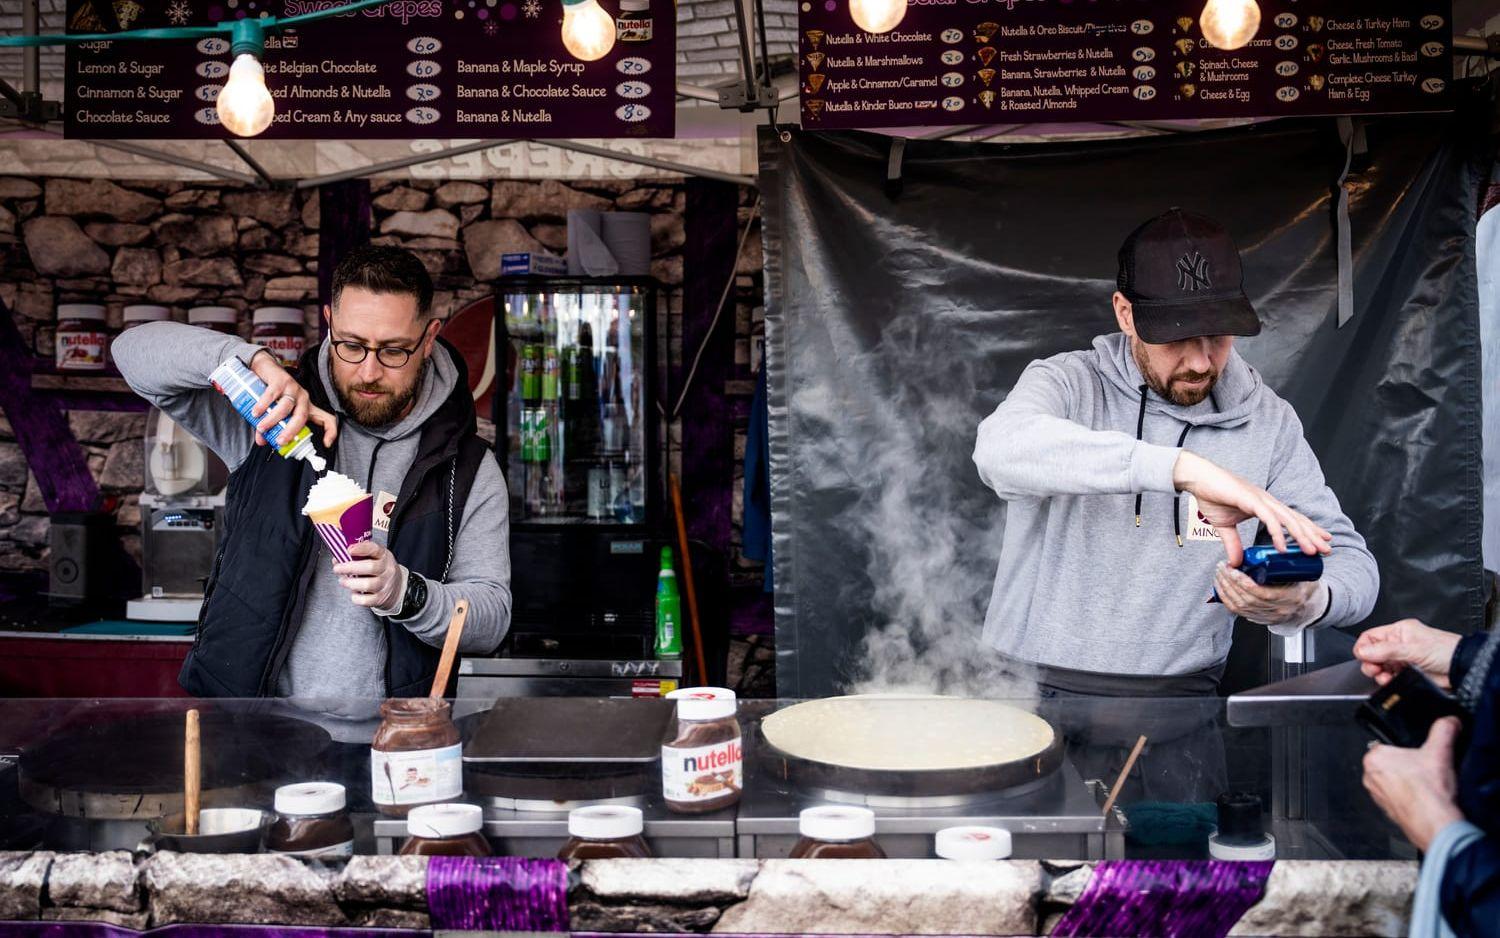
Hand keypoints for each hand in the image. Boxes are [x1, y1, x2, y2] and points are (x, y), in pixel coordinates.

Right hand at [248, 350, 336, 448]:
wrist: (266, 369)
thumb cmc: (274, 392)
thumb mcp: (275, 410)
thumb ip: (270, 427)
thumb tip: (261, 441)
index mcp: (307, 407)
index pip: (327, 419)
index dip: (331, 431)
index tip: (326, 444)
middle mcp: (303, 398)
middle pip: (301, 417)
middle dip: (290, 431)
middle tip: (279, 441)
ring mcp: (293, 388)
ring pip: (285, 408)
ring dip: (272, 420)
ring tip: (261, 427)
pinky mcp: (281, 381)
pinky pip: (272, 396)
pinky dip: (263, 406)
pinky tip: (256, 413)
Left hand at [333, 540, 405, 610]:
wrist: (396, 587)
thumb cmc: (379, 570)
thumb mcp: (374, 558)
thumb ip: (357, 556)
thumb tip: (337, 560)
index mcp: (384, 556)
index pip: (375, 549)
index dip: (361, 548)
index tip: (349, 550)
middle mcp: (387, 570)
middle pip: (370, 567)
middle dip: (350, 568)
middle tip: (337, 569)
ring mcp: (385, 585)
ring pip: (367, 584)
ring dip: (350, 583)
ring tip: (343, 581)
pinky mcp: (380, 598)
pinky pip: (366, 600)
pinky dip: (356, 597)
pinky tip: (353, 593)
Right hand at [1173, 451, 1331, 565]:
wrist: (1197, 478)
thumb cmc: (1210, 496)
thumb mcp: (1224, 526)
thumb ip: (1232, 543)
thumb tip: (1235, 563)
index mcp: (1264, 505)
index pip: (1291, 518)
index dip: (1308, 529)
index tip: (1321, 541)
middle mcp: (1267, 501)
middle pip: (1295, 520)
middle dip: (1312, 535)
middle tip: (1327, 550)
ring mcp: (1260, 500)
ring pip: (1287, 520)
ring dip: (1301, 536)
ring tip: (1312, 551)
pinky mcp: (1251, 500)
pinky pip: (1269, 519)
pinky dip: (1278, 533)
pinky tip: (1283, 547)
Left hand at [1214, 563, 1323, 625]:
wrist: (1307, 605)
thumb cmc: (1302, 584)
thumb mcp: (1300, 571)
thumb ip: (1287, 559)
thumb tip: (1274, 537)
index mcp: (1291, 598)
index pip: (1262, 594)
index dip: (1244, 582)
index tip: (1233, 569)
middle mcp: (1279, 611)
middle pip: (1247, 600)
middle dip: (1230, 583)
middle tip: (1222, 567)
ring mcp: (1268, 617)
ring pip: (1239, 606)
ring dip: (1225, 589)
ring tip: (1219, 574)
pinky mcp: (1258, 619)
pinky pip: (1237, 611)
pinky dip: (1225, 598)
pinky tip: (1220, 586)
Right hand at [1354, 618, 1460, 689]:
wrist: (1463, 669)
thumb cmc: (1446, 651)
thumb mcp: (1413, 648)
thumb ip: (1386, 650)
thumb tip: (1362, 651)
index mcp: (1399, 631)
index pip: (1371, 637)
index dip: (1364, 648)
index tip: (1364, 658)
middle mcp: (1399, 644)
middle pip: (1372, 653)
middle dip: (1371, 663)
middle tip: (1375, 670)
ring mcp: (1402, 659)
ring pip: (1379, 666)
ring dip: (1379, 674)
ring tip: (1384, 677)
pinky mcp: (1406, 672)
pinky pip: (1389, 676)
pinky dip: (1387, 680)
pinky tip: (1391, 681)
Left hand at [1362, 717, 1463, 850]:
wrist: (1435, 823)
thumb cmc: (1429, 792)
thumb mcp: (1440, 751)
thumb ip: (1443, 729)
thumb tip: (1449, 721)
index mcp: (1374, 758)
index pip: (1388, 745)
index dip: (1407, 748)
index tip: (1419, 755)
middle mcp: (1370, 777)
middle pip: (1392, 763)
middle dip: (1408, 765)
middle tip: (1425, 770)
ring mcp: (1377, 796)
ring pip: (1395, 781)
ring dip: (1409, 782)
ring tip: (1426, 785)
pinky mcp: (1387, 811)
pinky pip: (1399, 798)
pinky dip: (1410, 798)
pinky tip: (1424, 798)